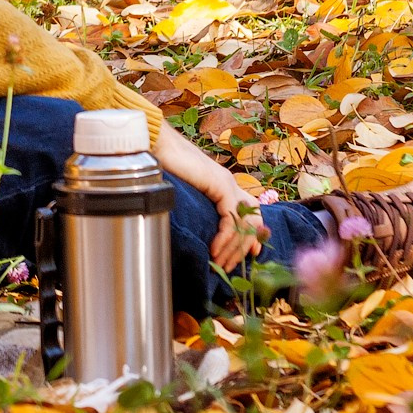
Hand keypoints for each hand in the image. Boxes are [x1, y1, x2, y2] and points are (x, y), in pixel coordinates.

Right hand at [153, 124, 264, 268]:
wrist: (158, 145)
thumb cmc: (164, 165)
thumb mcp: (185, 189)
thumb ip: (197, 203)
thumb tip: (198, 222)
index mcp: (224, 184)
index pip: (252, 212)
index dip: (254, 234)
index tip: (251, 254)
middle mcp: (231, 184)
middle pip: (252, 222)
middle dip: (243, 248)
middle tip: (231, 266)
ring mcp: (228, 184)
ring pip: (243, 224)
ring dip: (232, 249)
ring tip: (220, 264)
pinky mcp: (221, 186)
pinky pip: (231, 219)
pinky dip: (224, 238)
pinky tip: (214, 249)